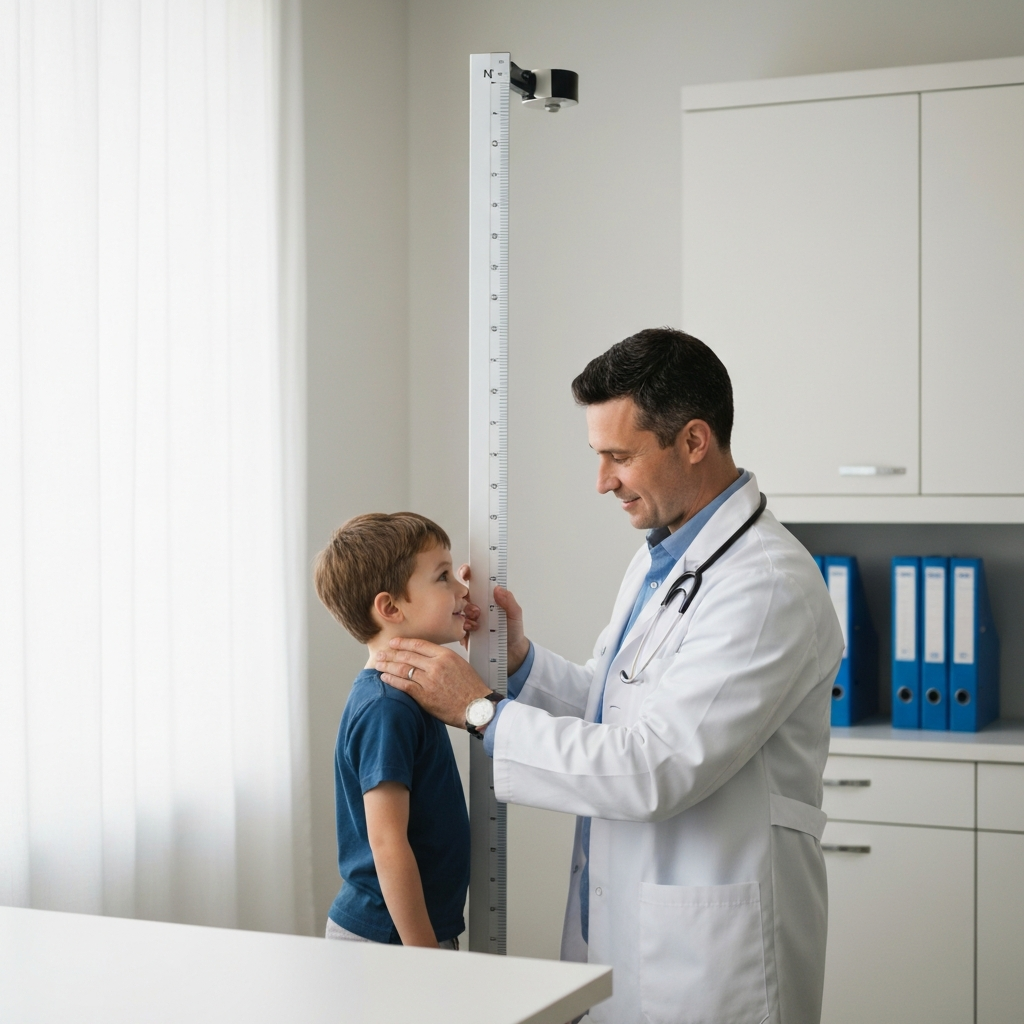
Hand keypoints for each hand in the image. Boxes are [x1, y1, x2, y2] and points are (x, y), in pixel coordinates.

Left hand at [377, 638, 491, 727]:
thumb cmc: (472, 689)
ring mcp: (429, 680)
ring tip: (378, 664)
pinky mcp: (424, 695)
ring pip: (402, 669)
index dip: (403, 643)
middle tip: (380, 652)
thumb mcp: (461, 665)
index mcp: (446, 655)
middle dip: (391, 653)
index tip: (393, 643)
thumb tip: (427, 658)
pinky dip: (392, 680)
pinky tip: (384, 678)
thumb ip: (443, 659)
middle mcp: (436, 665)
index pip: (418, 644)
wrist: (477, 708)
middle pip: (407, 655)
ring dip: (387, 666)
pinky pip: (403, 685)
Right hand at [456, 565, 529, 675]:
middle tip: (474, 607)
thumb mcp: (515, 615)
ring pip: (455, 611)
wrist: (512, 655)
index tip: (466, 573)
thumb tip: (498, 589)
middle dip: (461, 597)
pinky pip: (454, 627)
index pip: (472, 580)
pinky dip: (461, 628)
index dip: (466, 573)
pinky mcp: (463, 633)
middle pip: (458, 594)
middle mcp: (474, 606)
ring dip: (464, 615)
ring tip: (477, 624)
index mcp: (486, 598)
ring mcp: (467, 619)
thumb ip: (509, 602)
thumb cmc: (513, 632)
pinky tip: (472, 632)